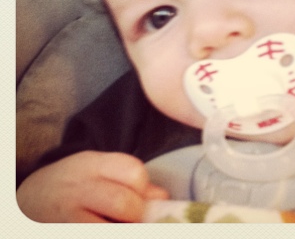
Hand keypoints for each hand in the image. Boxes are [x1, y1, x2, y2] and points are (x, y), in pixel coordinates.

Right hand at [17, 151, 168, 222]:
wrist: (30, 197)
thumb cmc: (75, 184)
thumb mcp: (99, 171)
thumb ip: (129, 180)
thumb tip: (162, 197)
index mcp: (94, 164)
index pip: (133, 171)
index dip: (146, 189)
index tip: (147, 201)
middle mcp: (79, 187)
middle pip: (123, 202)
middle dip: (139, 217)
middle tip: (139, 221)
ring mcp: (66, 214)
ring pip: (107, 228)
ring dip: (125, 229)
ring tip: (125, 225)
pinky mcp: (61, 233)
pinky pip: (93, 234)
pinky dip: (107, 233)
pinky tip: (109, 229)